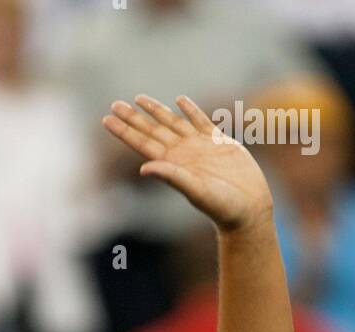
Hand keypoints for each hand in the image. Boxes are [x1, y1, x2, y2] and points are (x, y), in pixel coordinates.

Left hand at [102, 94, 273, 232]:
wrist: (248, 209)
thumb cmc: (222, 206)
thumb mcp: (195, 191)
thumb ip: (172, 177)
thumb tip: (144, 168)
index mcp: (172, 164)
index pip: (142, 143)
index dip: (124, 131)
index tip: (106, 118)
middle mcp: (182, 154)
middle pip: (152, 130)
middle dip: (133, 118)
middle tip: (115, 104)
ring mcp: (199, 147)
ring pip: (173, 123)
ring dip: (156, 111)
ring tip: (139, 99)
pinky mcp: (218, 142)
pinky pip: (201, 121)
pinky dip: (190, 110)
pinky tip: (180, 101)